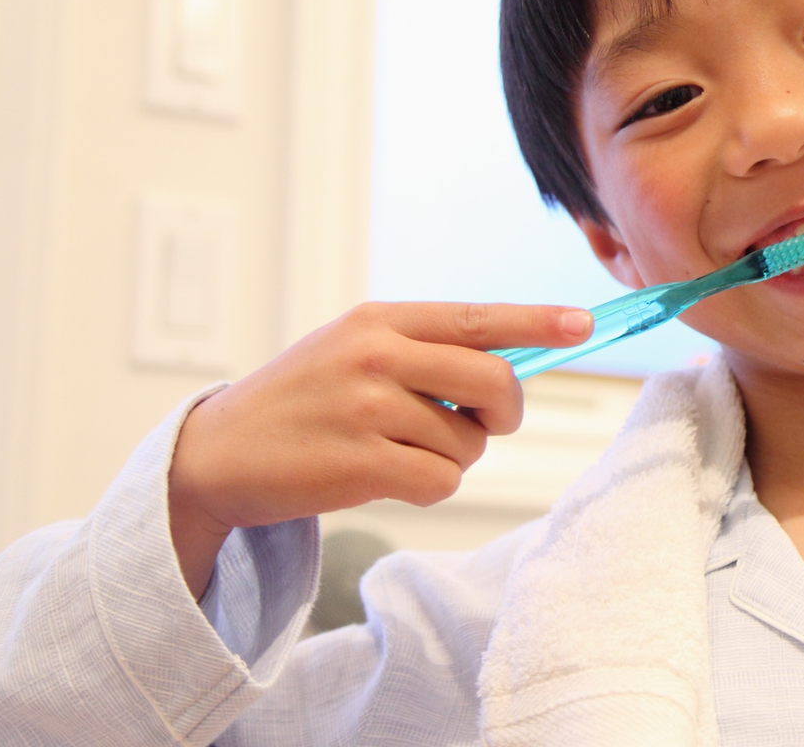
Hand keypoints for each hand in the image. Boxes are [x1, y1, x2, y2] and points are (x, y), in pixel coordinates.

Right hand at [168, 302, 591, 598]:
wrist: (218, 453)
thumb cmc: (304, 400)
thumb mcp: (355, 349)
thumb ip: (427, 349)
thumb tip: (516, 362)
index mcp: (380, 319)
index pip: (478, 318)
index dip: (538, 322)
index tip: (584, 323)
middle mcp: (376, 355)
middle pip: (495, 383)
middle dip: (505, 414)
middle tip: (484, 425)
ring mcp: (366, 409)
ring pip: (469, 442)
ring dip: (450, 457)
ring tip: (397, 449)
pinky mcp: (359, 464)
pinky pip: (442, 480)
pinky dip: (430, 486)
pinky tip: (388, 477)